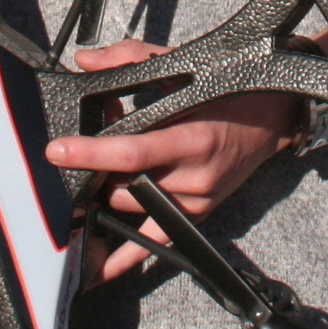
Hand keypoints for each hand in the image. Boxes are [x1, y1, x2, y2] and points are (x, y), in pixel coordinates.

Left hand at [44, 39, 300, 282]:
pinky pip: (157, 242)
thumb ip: (131, 58)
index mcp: (192, 137)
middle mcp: (195, 176)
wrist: (270, 118)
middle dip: (94, 170)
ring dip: (106, 193)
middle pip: (125, 184)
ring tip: (96, 172)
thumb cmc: (225, 89)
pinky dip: (126, 258)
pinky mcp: (198, 216)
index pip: (131, 152)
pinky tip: (98, 270)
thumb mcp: (183, 66)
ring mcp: (197, 201)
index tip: (57, 150)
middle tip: (76, 152)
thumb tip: (85, 61)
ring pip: (132, 208)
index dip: (91, 153)